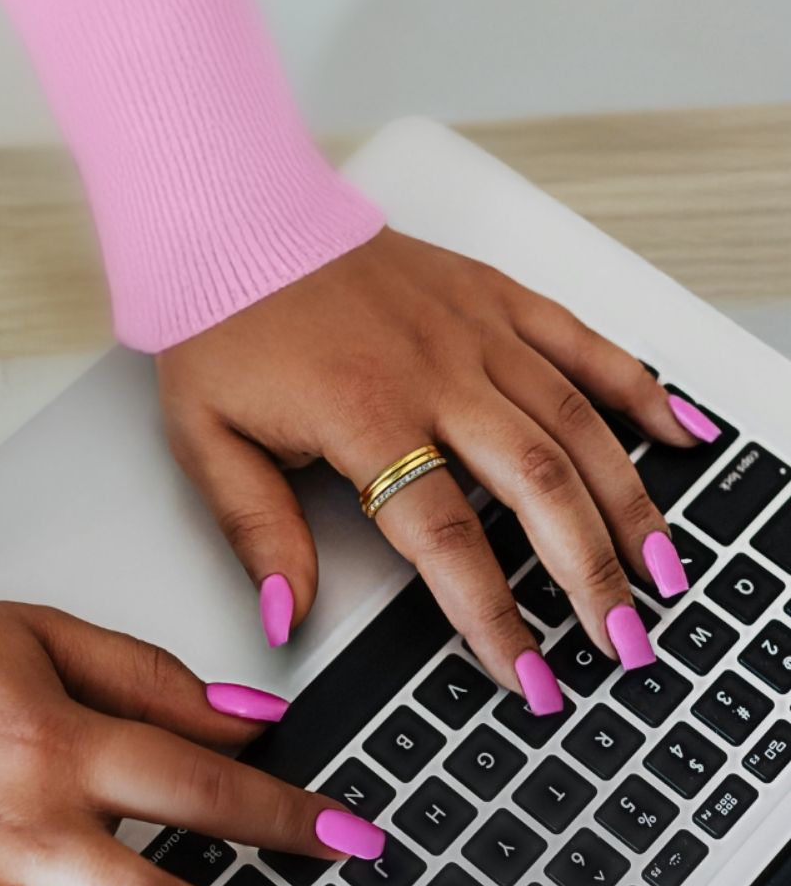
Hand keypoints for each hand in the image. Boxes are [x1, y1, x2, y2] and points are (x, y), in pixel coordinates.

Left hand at [157, 227, 711, 705]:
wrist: (235, 214)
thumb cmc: (222, 324)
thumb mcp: (208, 441)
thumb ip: (258, 532)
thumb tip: (284, 616)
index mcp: (366, 415)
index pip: (447, 539)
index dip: (493, 615)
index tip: (527, 672)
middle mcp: (437, 372)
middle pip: (538, 487)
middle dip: (589, 574)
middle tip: (621, 640)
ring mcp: (475, 329)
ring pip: (577, 424)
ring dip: (628, 503)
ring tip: (662, 569)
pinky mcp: (494, 296)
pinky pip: (583, 342)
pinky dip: (636, 389)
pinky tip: (677, 436)